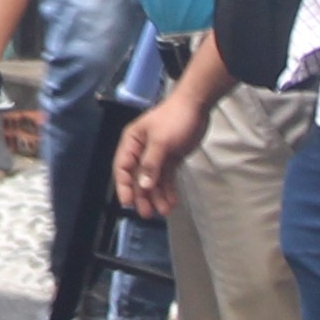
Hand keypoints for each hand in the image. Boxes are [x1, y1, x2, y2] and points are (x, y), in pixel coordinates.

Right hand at [114, 76, 210, 214]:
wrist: (197, 106)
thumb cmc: (175, 118)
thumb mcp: (161, 141)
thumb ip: (150, 164)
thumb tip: (143, 185)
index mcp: (132, 142)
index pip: (122, 167)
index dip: (124, 186)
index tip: (128, 203)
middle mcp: (141, 151)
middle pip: (138, 178)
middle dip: (142, 196)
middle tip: (147, 213)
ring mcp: (157, 156)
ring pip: (153, 180)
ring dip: (158, 196)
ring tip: (164, 210)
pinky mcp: (171, 158)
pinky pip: (167, 178)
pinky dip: (169, 189)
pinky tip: (172, 201)